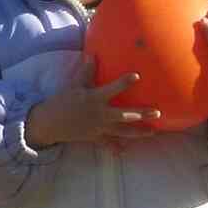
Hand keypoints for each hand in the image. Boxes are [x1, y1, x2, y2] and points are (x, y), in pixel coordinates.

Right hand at [26, 74, 150, 147]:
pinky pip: (108, 144)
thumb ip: (86, 72)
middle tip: (158, 113)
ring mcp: (99, 128)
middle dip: (142, 114)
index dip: (124, 82)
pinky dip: (116, 148)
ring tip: (152, 133)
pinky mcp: (94, 137)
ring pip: (122, 132)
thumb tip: (92, 55)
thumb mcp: (74, 85)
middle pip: (125, 115)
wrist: (49, 123)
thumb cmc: (61, 102)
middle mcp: (100, 114)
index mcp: (95, 99)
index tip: (137, 76)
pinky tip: (124, 151)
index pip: (112, 89)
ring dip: (138, 132)